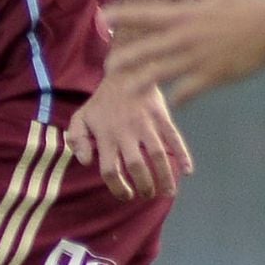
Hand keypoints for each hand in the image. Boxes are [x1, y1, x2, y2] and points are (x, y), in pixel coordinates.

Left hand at [64, 72, 193, 201]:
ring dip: (165, 177)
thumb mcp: (81, 117)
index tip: (126, 195)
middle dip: (144, 186)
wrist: (125, 70)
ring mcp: (146, 124)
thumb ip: (77, 139)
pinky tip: (187, 170)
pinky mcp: (161, 116)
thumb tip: (85, 162)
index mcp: (106, 136)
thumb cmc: (102, 100)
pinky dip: (183, 154)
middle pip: (136, 167)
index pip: (110, 170)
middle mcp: (126, 133)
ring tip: (168, 192)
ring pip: (158, 156)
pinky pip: (174, 138)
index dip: (118, 188)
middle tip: (147, 195)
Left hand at [106, 0, 264, 104]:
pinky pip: (188, 90)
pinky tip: (174, 102)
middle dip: (125, 59)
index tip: (104, 17)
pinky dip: (179, 97)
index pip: (146, 14)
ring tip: (128, 90)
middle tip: (109, 67)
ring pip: (162, 73)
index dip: (123, 15)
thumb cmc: (245, 4)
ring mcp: (197, 58)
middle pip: (146, 49)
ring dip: (142, 82)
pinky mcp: (212, 75)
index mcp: (184, 14)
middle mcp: (185, 37)